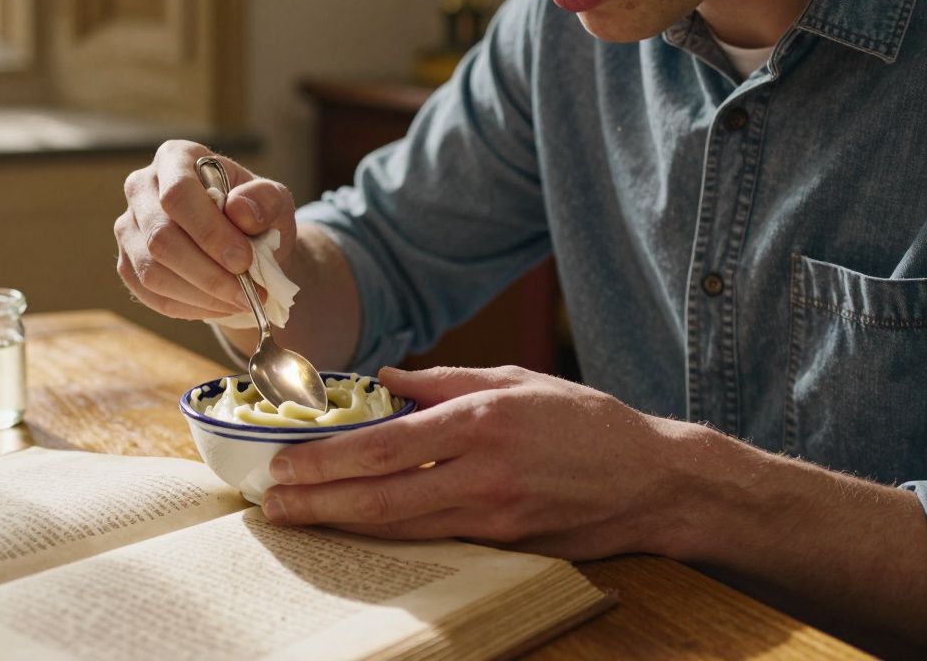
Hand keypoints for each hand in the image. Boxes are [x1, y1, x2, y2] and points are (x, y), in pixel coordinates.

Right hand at [116, 140, 297, 319]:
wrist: (244, 247)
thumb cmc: (257, 216)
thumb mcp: (275, 202)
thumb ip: (265, 201)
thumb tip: (240, 211)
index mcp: (175, 158)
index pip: (178, 193)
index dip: (209, 231)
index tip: (244, 260)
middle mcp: (141, 188)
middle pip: (161, 237)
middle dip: (208, 272)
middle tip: (248, 291)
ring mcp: (129, 228)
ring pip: (152, 271)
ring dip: (201, 295)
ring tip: (240, 302)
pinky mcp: (127, 264)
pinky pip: (150, 294)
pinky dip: (189, 307)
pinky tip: (219, 306)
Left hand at [260, 365, 699, 559]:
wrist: (655, 482)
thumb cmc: (585, 423)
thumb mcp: (516, 379)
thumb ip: (445, 379)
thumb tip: (385, 380)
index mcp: (481, 423)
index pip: (385, 446)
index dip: (327, 460)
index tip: (285, 463)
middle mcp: (482, 475)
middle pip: (381, 498)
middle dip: (318, 503)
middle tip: (272, 504)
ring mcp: (494, 519)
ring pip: (400, 529)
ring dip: (342, 525)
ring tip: (299, 518)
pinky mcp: (506, 547)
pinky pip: (434, 542)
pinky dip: (389, 537)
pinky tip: (356, 531)